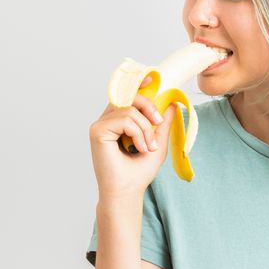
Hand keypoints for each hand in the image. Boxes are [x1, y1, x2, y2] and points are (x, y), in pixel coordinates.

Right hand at [89, 75, 177, 207]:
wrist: (128, 190)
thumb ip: (162, 123)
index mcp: (118, 121)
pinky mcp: (97, 131)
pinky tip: (138, 148)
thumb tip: (171, 102)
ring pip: (129, 109)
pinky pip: (124, 119)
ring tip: (148, 147)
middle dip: (148, 106)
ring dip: (145, 128)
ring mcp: (100, 125)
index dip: (138, 83)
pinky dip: (137, 133)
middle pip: (128, 96)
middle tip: (158, 123)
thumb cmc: (139, 171)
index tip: (153, 78)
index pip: (126, 95)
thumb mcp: (157, 142)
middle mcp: (107, 120)